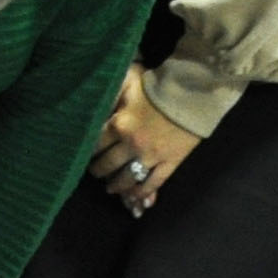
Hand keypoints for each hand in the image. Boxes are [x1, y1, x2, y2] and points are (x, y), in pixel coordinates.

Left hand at [86, 66, 201, 213]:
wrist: (193, 92)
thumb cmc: (157, 85)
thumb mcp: (126, 81)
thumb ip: (108, 94)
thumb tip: (93, 104)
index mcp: (118, 125)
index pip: (94, 145)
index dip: (87, 151)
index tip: (84, 155)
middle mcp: (131, 144)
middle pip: (108, 164)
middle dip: (98, 171)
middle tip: (96, 172)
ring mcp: (152, 156)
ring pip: (128, 177)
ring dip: (116, 185)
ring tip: (110, 188)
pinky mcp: (171, 162)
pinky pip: (154, 182)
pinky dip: (142, 191)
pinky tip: (134, 196)